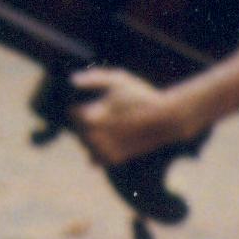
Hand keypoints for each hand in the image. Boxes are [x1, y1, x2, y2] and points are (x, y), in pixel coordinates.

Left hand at [68, 66, 189, 166]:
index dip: (79, 105)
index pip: (72, 113)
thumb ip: (93, 78)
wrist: (166, 119)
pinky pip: (94, 160)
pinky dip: (96, 152)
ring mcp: (105, 149)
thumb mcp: (118, 79)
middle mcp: (95, 136)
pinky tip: (104, 141)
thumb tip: (72, 80)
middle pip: (77, 130)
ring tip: (102, 127)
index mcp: (91, 117)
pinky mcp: (115, 159)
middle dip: (83, 122)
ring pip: (84, 146)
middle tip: (101, 113)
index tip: (89, 102)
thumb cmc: (141, 96)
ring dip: (88, 138)